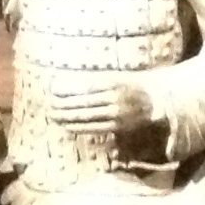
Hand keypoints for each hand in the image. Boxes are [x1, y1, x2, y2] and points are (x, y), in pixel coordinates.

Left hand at [43, 74, 162, 148]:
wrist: (156, 100)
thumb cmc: (131, 85)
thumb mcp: (116, 77)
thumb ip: (95, 81)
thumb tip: (66, 84)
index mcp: (115, 82)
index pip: (85, 87)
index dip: (67, 90)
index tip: (52, 90)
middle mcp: (116, 99)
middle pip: (84, 103)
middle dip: (63, 105)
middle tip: (48, 105)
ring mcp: (118, 114)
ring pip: (87, 117)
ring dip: (68, 118)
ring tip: (53, 116)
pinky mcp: (119, 127)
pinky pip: (95, 128)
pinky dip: (79, 127)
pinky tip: (67, 126)